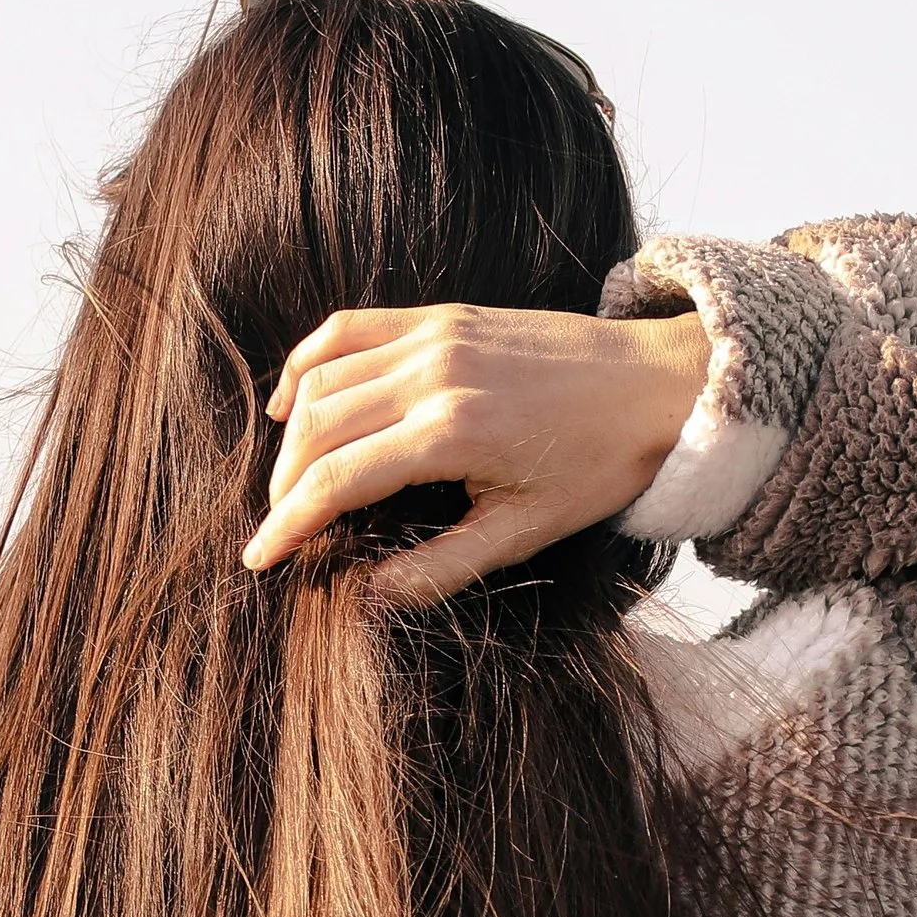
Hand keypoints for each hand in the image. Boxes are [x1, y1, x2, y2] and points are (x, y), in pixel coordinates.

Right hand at [244, 300, 708, 607]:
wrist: (657, 386)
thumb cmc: (599, 466)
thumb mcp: (525, 532)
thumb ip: (440, 568)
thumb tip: (368, 601)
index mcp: (451, 433)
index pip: (336, 480)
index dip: (287, 523)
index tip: (259, 558)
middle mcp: (432, 374)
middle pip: (316, 428)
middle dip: (284, 485)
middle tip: (279, 529)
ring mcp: (434, 335)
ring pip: (322, 378)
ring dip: (292, 432)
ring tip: (290, 482)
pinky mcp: (442, 314)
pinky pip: (348, 329)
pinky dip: (308, 363)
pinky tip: (292, 402)